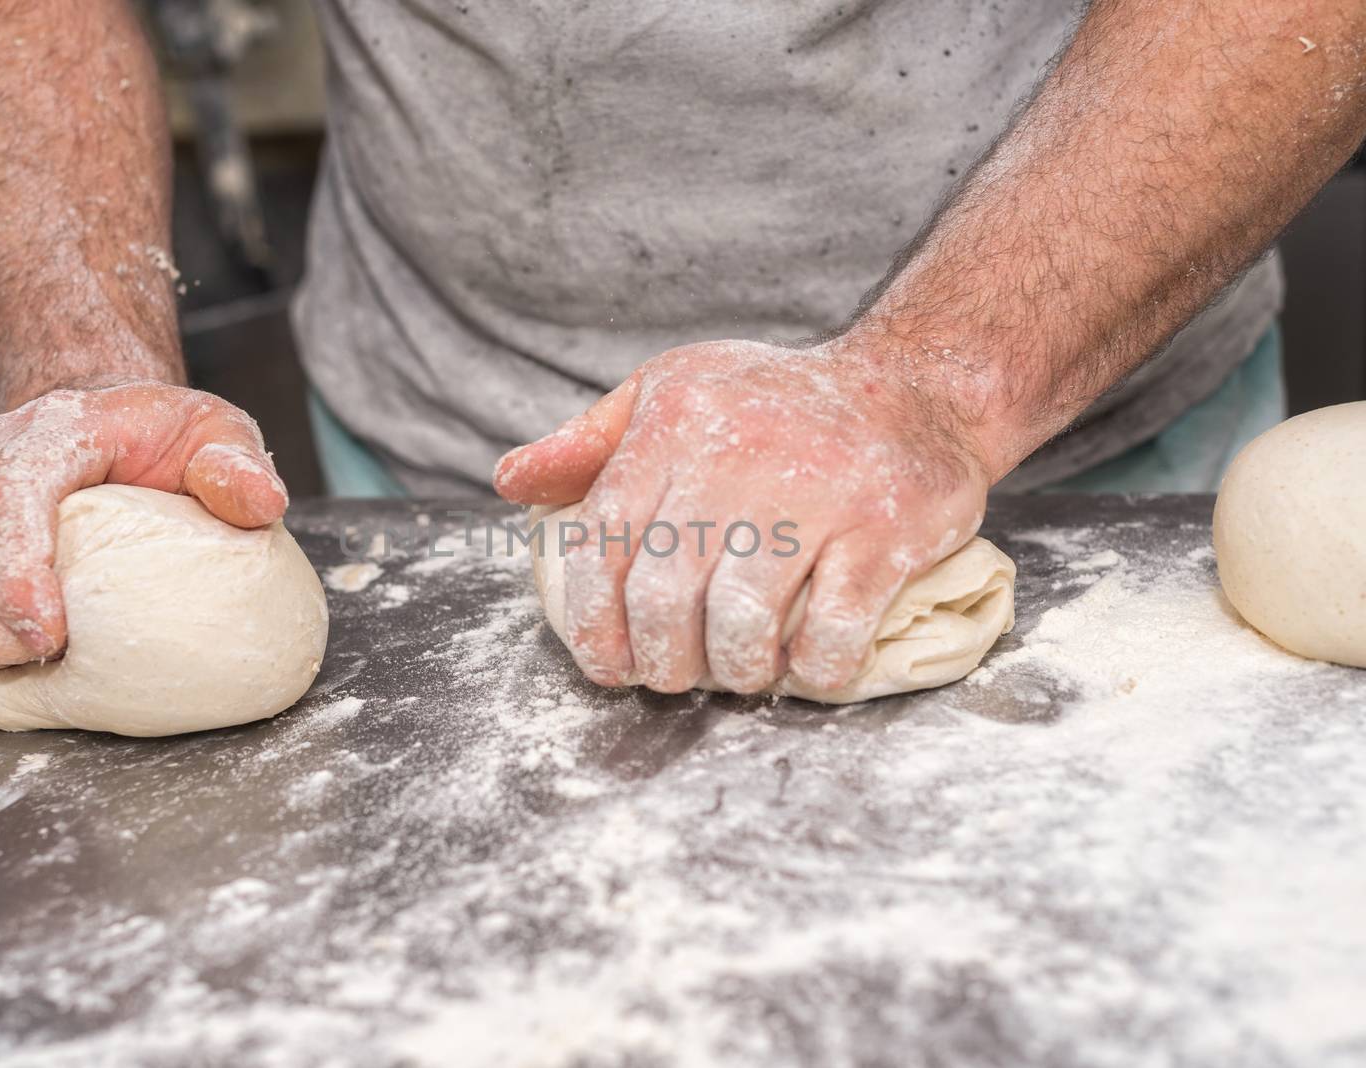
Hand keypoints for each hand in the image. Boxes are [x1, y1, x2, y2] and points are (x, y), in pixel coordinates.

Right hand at [0, 380, 287, 670]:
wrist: (107, 420)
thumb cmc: (162, 438)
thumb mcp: (217, 434)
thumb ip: (238, 465)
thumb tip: (260, 502)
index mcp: (58, 429)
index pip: (8, 494)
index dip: (17, 573)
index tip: (54, 636)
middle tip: (42, 665)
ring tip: (19, 667)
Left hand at [493, 337, 993, 694]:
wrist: (913, 386)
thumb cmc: (774, 402)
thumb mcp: (673, 391)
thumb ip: (590, 442)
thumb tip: (510, 481)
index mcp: (675, 426)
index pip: (601, 543)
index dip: (593, 622)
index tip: (608, 665)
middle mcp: (737, 456)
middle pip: (664, 595)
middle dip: (661, 660)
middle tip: (675, 676)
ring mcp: (814, 496)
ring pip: (741, 619)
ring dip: (734, 669)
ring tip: (740, 672)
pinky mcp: (882, 532)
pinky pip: (832, 629)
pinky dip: (813, 669)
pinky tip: (808, 667)